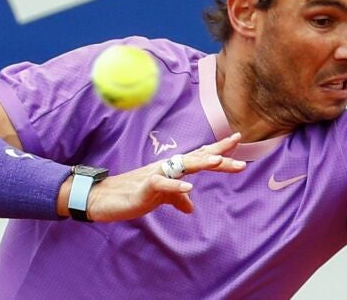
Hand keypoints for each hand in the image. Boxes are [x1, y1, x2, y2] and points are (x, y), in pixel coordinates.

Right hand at [85, 133, 246, 221]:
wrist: (105, 199)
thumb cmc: (133, 194)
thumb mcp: (160, 197)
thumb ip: (176, 198)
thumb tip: (191, 206)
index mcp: (173, 168)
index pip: (199, 155)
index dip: (218, 148)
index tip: (238, 139)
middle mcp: (167, 167)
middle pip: (197, 158)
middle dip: (219, 158)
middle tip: (241, 162)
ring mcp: (156, 175)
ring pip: (182, 166)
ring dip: (201, 163)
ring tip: (219, 162)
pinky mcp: (144, 187)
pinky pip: (161, 184)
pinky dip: (175, 187)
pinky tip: (188, 190)